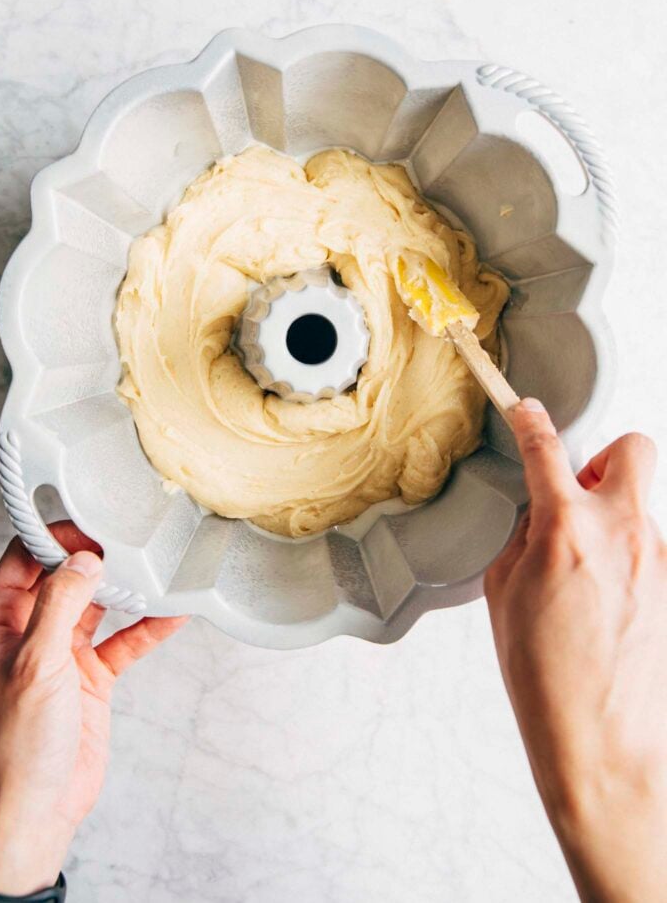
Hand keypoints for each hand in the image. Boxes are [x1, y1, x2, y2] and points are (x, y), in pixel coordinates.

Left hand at [0, 524, 186, 895]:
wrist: (37, 811)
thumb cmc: (17, 747)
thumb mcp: (36, 665)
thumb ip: (60, 607)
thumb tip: (82, 560)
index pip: (23, 559)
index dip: (54, 538)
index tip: (91, 524)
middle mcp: (28, 634)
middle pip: (63, 577)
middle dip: (95, 557)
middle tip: (130, 538)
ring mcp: (61, 655)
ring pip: (96, 606)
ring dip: (124, 589)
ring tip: (156, 566)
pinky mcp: (91, 678)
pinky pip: (123, 642)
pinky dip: (148, 627)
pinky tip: (172, 612)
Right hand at [485, 399, 665, 902]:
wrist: (604, 744)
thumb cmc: (547, 681)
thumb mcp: (503, 596)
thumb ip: (524, 539)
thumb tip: (539, 517)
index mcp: (568, 530)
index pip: (548, 448)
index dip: (531, 420)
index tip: (526, 411)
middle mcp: (624, 533)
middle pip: (632, 450)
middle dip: (602, 459)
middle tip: (576, 494)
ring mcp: (659, 559)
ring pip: (639, 505)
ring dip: (611, 518)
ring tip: (585, 575)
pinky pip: (649, 548)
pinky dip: (627, 558)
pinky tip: (604, 602)